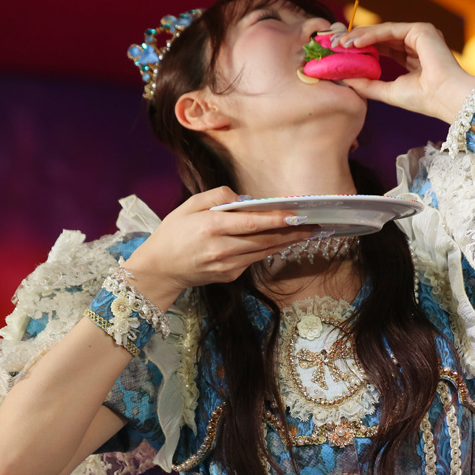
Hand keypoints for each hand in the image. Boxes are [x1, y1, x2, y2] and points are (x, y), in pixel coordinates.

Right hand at [121, 186, 315, 305]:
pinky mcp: (229, 276)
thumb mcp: (189, 206)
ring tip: (305, 232)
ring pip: (264, 252)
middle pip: (265, 240)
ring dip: (285, 242)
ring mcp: (227, 266)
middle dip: (292, 232)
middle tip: (314, 225)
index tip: (298, 215)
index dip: (278, 219)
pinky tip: (278, 242)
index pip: (253, 222)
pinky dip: (266, 250)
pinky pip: (253, 260)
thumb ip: (217, 197)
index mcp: (211, 227)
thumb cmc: (173, 233)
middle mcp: (222, 249)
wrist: (160, 269)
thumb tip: (244, 200)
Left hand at [336, 22, 474, 121]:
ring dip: (358, 37)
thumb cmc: (423, 99)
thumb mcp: (387, 91)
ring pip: (382, 32)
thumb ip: (367, 85)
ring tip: (340, 43)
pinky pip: (389, 30)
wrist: (445, 98)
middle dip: (354, 40)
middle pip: (379, 38)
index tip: (338, 54)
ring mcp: (419, 35)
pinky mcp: (420, 30)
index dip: (359, 51)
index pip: (380, 49)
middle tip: (333, 44)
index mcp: (411, 57)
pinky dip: (370, 35)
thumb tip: (344, 78)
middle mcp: (415, 43)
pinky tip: (354, 43)